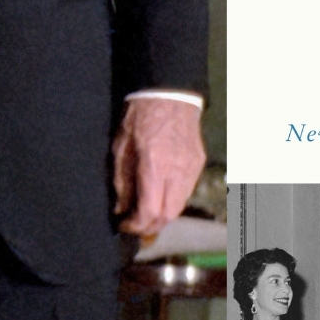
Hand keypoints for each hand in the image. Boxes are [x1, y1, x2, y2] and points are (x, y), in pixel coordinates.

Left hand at [113, 96, 204, 239]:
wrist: (169, 93)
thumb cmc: (139, 117)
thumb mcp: (120, 148)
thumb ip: (121, 181)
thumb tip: (121, 209)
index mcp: (154, 165)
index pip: (150, 211)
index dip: (136, 225)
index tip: (123, 225)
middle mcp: (177, 171)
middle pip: (168, 216)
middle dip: (150, 226)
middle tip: (134, 225)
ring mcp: (192, 168)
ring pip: (180, 206)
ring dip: (162, 216)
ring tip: (145, 213)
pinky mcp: (199, 164)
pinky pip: (186, 192)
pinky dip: (172, 200)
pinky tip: (159, 195)